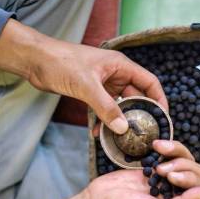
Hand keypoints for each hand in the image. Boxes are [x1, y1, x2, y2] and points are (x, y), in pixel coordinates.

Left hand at [0, 19, 166, 133]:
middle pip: (137, 96)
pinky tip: (99, 134)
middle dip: (140, 115)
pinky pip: (104, 109)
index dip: (159, 100)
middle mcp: (116, 74)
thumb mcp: (87, 87)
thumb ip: (106, 108)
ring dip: (120, 121)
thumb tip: (123, 128)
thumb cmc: (61, 63)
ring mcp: (104, 83)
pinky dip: (104, 121)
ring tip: (123, 139)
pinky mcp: (91, 92)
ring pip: (120, 105)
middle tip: (145, 134)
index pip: (150, 82)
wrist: (35, 60)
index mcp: (121, 66)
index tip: (164, 118)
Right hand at [56, 140, 199, 198]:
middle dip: (183, 168)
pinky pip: (175, 154)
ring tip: (158, 159)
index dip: (191, 182)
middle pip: (199, 176)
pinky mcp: (158, 168)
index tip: (168, 177)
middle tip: (161, 170)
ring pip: (189, 162)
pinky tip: (156, 147)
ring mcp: (169, 184)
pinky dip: (169, 148)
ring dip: (176, 156)